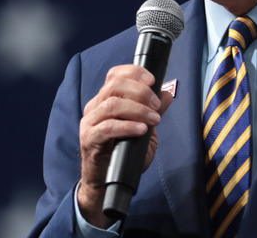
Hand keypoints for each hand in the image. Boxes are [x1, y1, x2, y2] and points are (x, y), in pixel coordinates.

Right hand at [76, 64, 172, 228]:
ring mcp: (90, 122)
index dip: (133, 72)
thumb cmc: (123, 155)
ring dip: (137, 109)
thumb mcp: (144, 130)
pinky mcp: (89, 139)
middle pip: (114, 85)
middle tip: (156, 106)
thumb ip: (154, 112)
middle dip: (140, 92)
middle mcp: (94, 107)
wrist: (106, 182)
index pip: (114, 75)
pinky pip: (107, 127)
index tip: (152, 80)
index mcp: (105, 100)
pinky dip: (127, 126)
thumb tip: (167, 94)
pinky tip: (141, 130)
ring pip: (112, 103)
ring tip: (153, 120)